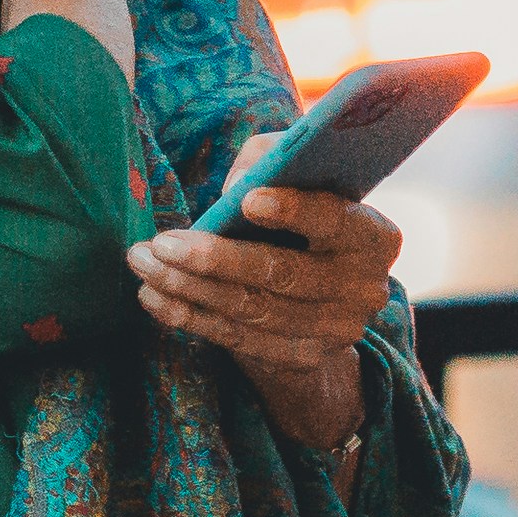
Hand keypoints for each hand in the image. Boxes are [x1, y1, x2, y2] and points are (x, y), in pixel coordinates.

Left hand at [125, 168, 401, 449]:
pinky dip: (190, 317)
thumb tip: (235, 187)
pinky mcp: (301, 357)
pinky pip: (238, 339)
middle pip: (284, 275)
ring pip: (253, 310)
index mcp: (374, 236)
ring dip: (188, 288)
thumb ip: (270, 159)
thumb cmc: (301, 210)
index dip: (294, 211)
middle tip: (161, 243)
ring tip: (143, 263)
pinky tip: (153, 297)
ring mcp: (335, 330)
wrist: (319, 286)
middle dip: (216, 258)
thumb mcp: (298, 174)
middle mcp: (364, 288)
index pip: (335, 221)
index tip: (247, 201)